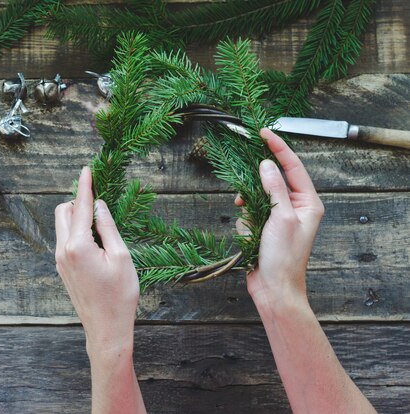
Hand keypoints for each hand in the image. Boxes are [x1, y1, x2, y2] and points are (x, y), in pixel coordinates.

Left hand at [54, 166, 139, 353]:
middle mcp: (63, 250)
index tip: (87, 169)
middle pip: (63, 211)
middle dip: (78, 200)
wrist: (106, 328)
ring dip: (77, 216)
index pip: (80, 206)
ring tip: (101, 221)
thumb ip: (108, 227)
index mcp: (78, 245)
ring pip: (62, 225)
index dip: (85, 186)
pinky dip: (76, 230)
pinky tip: (95, 237)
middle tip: (99, 198)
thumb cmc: (119, 295)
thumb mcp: (121, 257)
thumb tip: (99, 205)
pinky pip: (65, 239)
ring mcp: (60, 260)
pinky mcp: (63, 268)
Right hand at [236, 129, 324, 309]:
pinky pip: (249, 214)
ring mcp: (278, 218)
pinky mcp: (264, 228)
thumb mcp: (281, 218)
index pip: (293, 167)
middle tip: (245, 193)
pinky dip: (245, 224)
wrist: (274, 289)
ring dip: (249, 210)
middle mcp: (295, 207)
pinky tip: (250, 239)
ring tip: (252, 228)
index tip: (263, 133)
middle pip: (272, 181)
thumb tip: (266, 164)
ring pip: (256, 197)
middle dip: (256, 188)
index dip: (279, 147)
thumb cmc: (284, 257)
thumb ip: (274, 188)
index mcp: (308, 202)